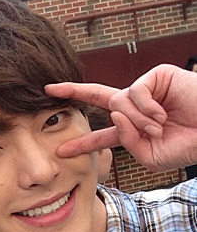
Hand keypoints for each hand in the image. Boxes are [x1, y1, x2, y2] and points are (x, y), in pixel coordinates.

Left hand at [45, 64, 196, 171]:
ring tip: (158, 127)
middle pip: (98, 97)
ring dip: (136, 120)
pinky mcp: (156, 76)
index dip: (82, 141)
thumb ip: (126, 141)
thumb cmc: (186, 145)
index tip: (61, 148)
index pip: (102, 135)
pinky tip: (162, 114)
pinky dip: (145, 107)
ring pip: (119, 102)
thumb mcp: (150, 156)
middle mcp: (135, 107)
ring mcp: (145, 90)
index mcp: (133, 130)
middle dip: (73, 92)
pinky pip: (134, 92)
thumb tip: (112, 112)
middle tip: (48, 88)